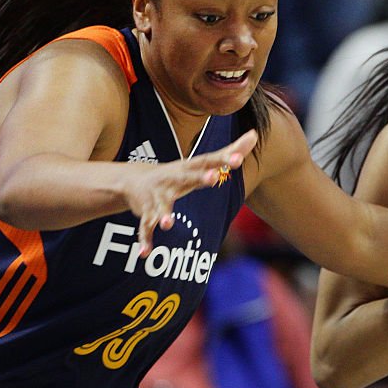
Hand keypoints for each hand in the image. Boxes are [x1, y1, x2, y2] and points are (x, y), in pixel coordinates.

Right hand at [127, 130, 257, 255]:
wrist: (133, 180)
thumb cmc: (178, 173)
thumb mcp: (202, 163)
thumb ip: (230, 151)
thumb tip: (254, 134)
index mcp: (188, 168)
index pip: (208, 161)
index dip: (224, 160)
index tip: (239, 159)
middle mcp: (173, 179)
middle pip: (187, 177)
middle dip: (199, 178)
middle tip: (214, 178)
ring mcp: (158, 196)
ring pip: (162, 206)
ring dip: (165, 215)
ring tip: (168, 225)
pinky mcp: (146, 212)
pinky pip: (146, 227)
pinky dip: (145, 240)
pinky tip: (145, 254)